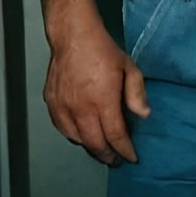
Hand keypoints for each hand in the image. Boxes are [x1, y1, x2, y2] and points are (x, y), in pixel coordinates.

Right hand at [44, 16, 149, 164]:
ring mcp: (63, 108)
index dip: (124, 150)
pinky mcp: (52, 104)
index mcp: (102, 100)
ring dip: (91, 148)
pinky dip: (74, 137)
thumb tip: (144, 115)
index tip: (131, 158)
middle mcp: (81, 108)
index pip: (115, 135)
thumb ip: (136, 93)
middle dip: (108, 156)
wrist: (73, 36)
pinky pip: (63, 129)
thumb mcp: (129, 67)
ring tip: (102, 150)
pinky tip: (82, 136)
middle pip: (95, 144)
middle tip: (116, 160)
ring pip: (77, 140)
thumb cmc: (103, 50)